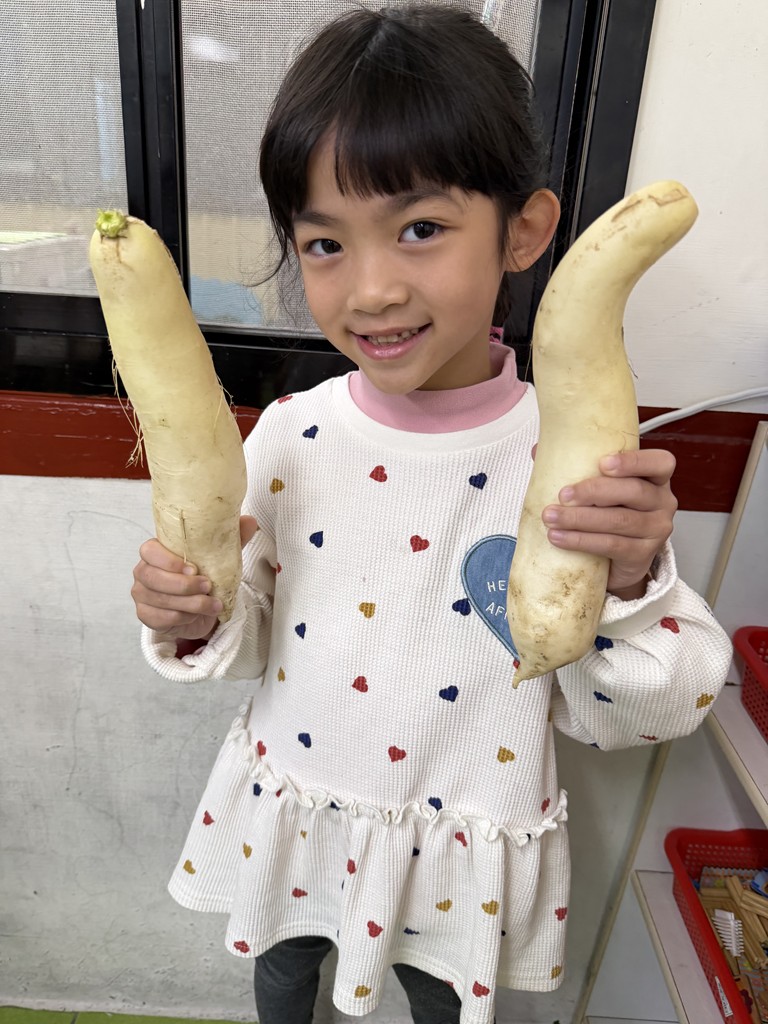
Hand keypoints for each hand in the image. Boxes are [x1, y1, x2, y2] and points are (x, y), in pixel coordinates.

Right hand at [131, 516, 258, 638]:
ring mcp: (142, 595)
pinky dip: (182, 619)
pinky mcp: (145, 616)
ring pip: (160, 599)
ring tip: (213, 605)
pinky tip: (195, 617)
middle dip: (183, 585)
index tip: (194, 568)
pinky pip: (160, 618)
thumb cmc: (204, 579)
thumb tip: (250, 521)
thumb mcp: (218, 559)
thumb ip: (230, 540)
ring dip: (190, 604)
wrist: (200, 611)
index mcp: (156, 552)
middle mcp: (144, 572)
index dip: (168, 560)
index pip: (148, 550)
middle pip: (153, 577)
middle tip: (208, 587)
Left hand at [541, 449, 676, 598]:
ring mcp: (656, 530)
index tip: (602, 463)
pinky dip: (582, 541)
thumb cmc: (609, 512)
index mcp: (656, 477)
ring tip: (550, 517)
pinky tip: (559, 538)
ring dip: (580, 519)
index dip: (633, 461)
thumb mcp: (599, 487)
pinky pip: (612, 545)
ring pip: (619, 521)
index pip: (660, 462)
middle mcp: (662, 502)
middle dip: (594, 491)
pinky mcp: (643, 555)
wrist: (617, 560)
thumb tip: (539, 450)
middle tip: (563, 495)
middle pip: (634, 491)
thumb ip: (577, 465)